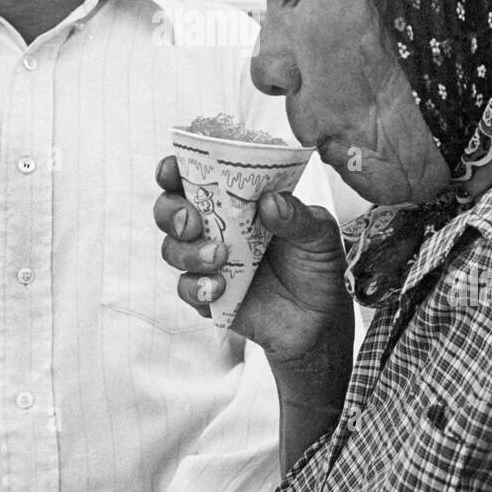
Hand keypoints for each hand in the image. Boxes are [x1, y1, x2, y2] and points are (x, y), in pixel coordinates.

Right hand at [154, 155, 351, 372]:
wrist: (321, 322)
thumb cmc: (317, 267)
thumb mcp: (320, 234)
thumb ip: (297, 216)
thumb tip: (268, 201)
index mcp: (239, 201)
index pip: (197, 176)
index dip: (174, 169)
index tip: (170, 170)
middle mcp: (217, 227)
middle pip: (170, 209)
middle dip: (171, 211)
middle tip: (192, 222)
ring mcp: (210, 262)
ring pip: (172, 249)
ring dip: (188, 251)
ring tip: (220, 257)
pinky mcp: (209, 295)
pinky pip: (186, 288)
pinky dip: (196, 286)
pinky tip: (219, 287)